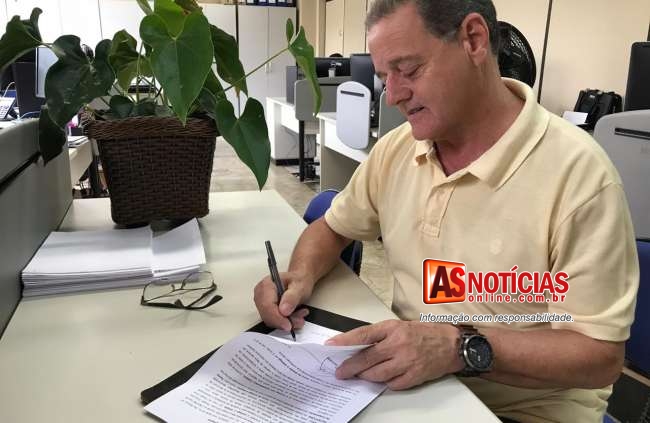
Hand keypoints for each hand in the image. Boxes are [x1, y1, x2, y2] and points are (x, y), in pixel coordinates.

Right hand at [253, 271, 312, 330]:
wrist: (299, 280)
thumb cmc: (298, 280)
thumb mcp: (300, 287)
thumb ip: (292, 297)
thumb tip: (284, 310)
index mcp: (267, 285)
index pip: (267, 306)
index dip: (277, 318)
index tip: (288, 325)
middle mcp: (261, 294)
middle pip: (266, 315)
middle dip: (283, 321)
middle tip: (299, 320)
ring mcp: (262, 302)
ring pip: (270, 320)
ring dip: (286, 322)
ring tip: (300, 315)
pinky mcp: (266, 310)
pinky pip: (272, 321)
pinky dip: (284, 322)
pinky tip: (295, 316)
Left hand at [326, 320, 463, 389]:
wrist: (452, 344)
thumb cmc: (426, 333)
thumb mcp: (400, 326)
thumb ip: (380, 335)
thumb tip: (357, 345)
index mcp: (393, 328)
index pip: (363, 335)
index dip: (344, 341)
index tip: (331, 345)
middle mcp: (398, 344)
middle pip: (367, 358)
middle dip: (350, 367)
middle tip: (340, 372)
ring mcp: (406, 361)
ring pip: (377, 374)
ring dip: (366, 376)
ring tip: (360, 375)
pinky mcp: (414, 376)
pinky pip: (392, 384)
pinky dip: (385, 382)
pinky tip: (384, 378)